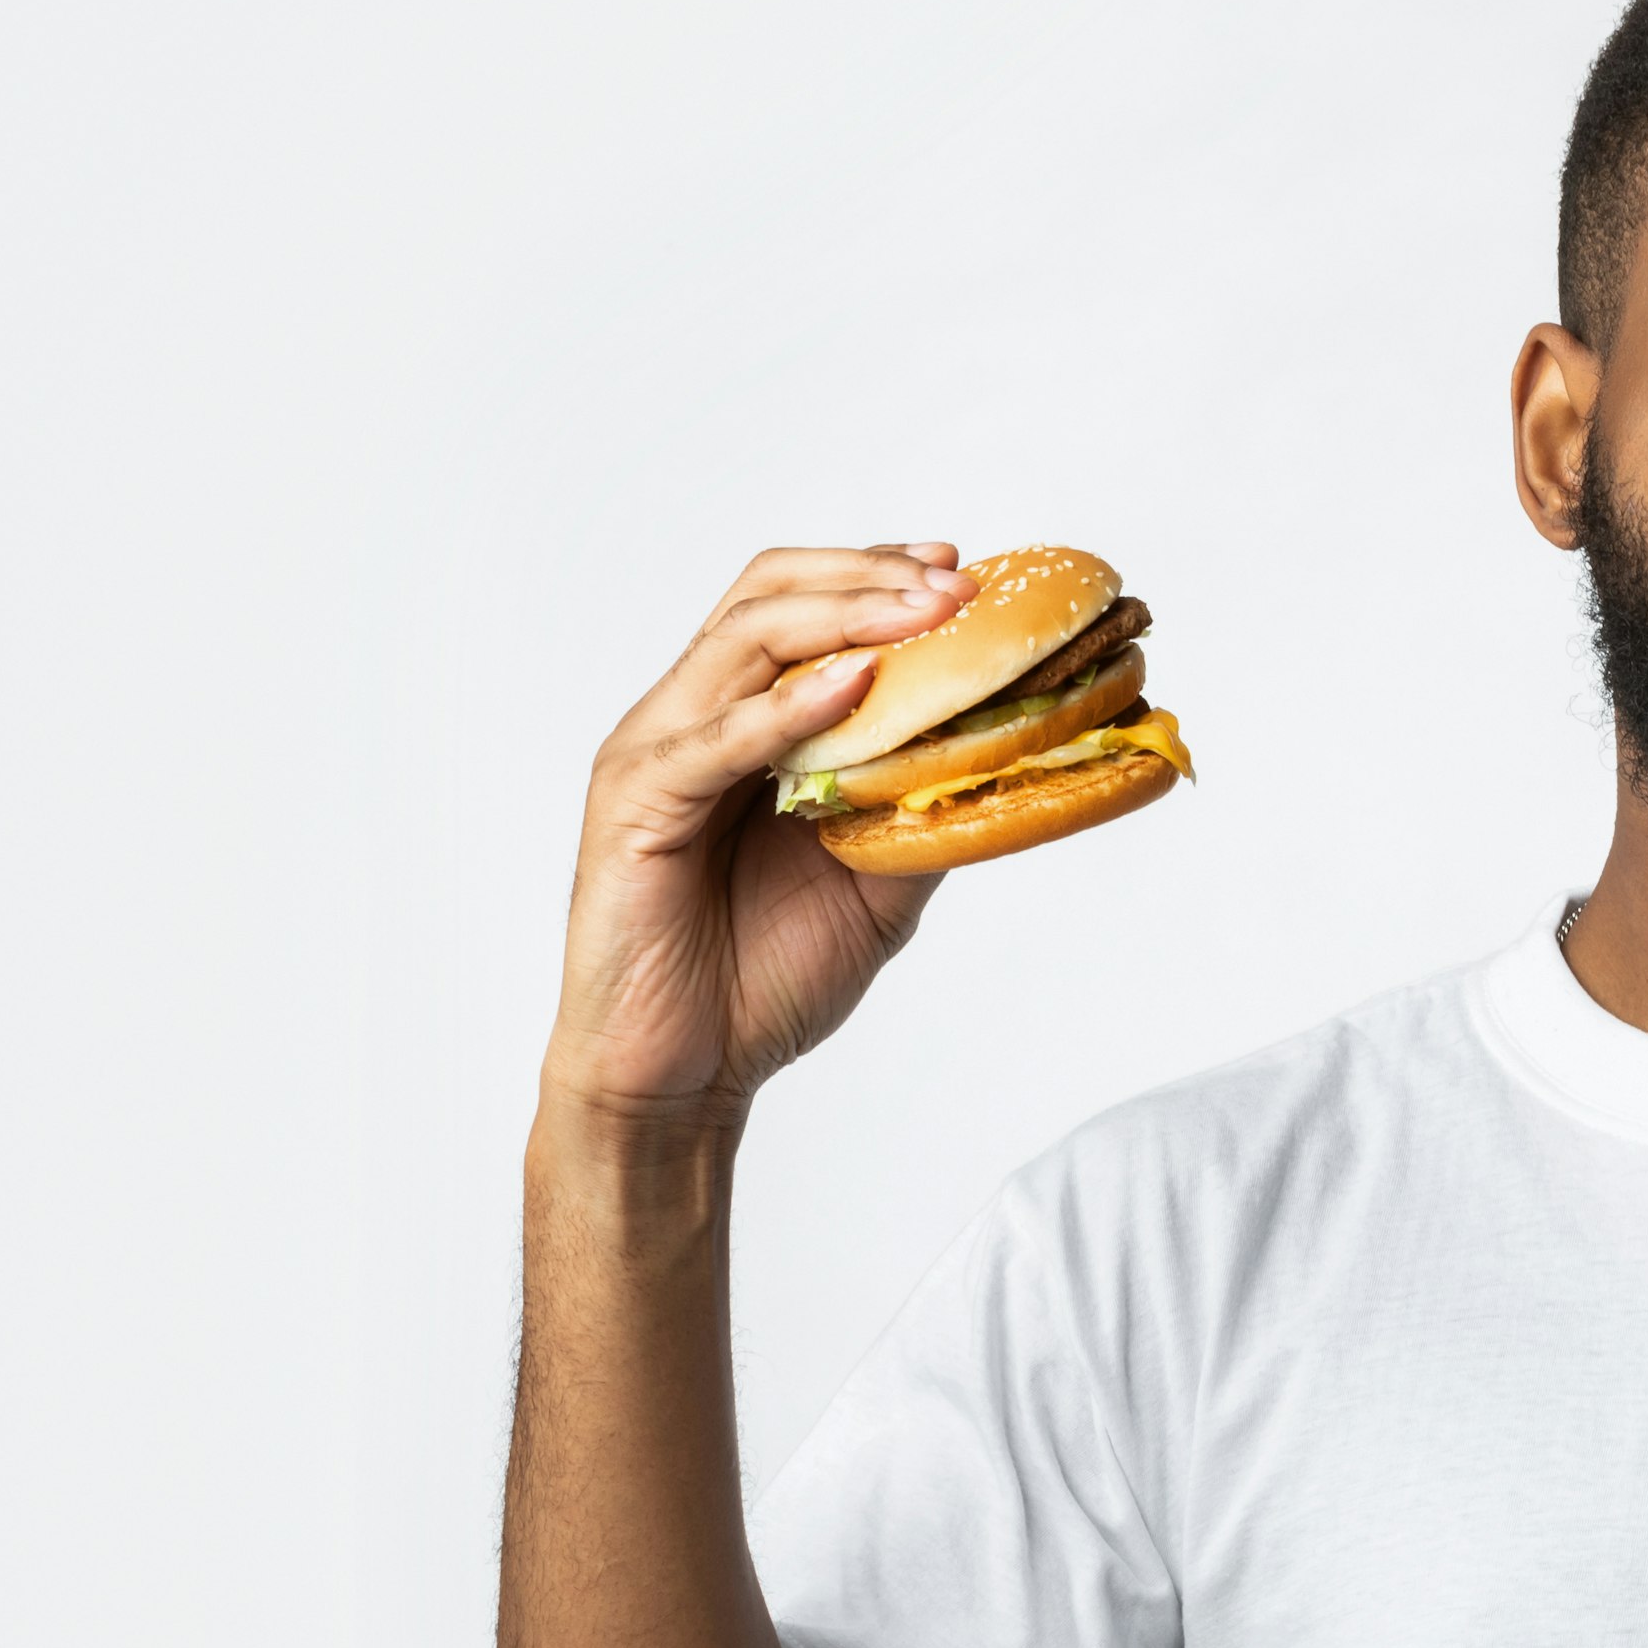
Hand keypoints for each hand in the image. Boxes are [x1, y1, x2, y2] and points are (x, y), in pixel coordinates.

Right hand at [540, 546, 976, 1130]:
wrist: (684, 1076)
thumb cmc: (762, 976)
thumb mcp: (879, 880)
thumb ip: (923, 805)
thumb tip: (1015, 754)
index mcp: (743, 723)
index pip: (803, 607)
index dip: (880, 576)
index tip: (967, 571)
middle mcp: (692, 719)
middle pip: (769, 597)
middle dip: (869, 578)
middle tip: (959, 583)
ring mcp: (655, 755)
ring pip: (741, 644)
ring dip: (842, 619)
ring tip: (923, 613)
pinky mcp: (633, 807)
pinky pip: (712, 740)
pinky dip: (785, 707)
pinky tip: (854, 685)